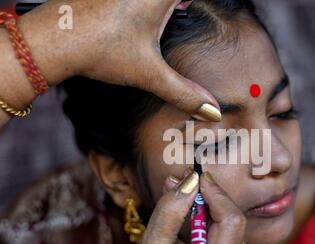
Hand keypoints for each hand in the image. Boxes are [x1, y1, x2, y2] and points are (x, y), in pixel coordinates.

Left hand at [71, 0, 220, 120]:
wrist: (53, 39)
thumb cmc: (99, 50)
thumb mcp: (149, 74)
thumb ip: (185, 93)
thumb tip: (212, 112)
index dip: (195, 8)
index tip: (195, 14)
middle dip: (181, 6)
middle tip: (183, 16)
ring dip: (167, 5)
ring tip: (160, 21)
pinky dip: (147, 4)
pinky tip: (136, 20)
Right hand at [135, 170, 248, 243]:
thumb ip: (170, 211)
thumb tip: (189, 180)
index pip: (231, 220)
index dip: (215, 193)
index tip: (196, 176)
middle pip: (233, 219)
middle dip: (211, 196)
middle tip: (187, 181)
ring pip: (232, 224)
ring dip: (211, 206)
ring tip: (186, 197)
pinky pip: (229, 232)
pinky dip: (213, 218)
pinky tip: (194, 216)